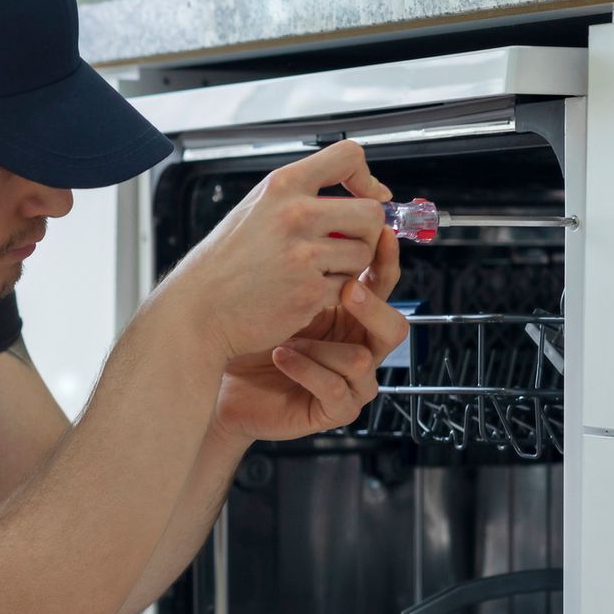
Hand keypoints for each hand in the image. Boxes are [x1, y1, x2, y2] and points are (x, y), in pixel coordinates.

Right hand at [161, 141, 391, 363]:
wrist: (198, 310)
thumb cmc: (224, 263)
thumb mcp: (256, 209)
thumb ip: (300, 197)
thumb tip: (359, 193)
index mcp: (282, 186)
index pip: (349, 156)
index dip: (365, 178)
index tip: (365, 196)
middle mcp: (295, 214)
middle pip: (370, 212)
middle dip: (366, 231)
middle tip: (346, 244)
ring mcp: (303, 255)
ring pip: (364, 254)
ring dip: (350, 266)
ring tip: (318, 271)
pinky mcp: (309, 292)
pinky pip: (347, 287)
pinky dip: (332, 293)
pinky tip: (303, 293)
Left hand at [213, 222, 406, 442]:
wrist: (217, 371)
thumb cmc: (245, 328)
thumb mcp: (277, 283)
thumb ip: (305, 251)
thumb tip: (321, 204)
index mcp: (349, 312)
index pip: (381, 283)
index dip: (385, 260)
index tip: (379, 234)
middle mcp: (355, 344)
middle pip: (395, 326)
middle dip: (372, 307)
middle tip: (346, 290)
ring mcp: (348, 379)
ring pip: (365, 360)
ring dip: (322, 346)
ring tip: (287, 333)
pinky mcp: (333, 409)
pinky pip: (336, 390)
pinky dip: (306, 370)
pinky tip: (281, 355)